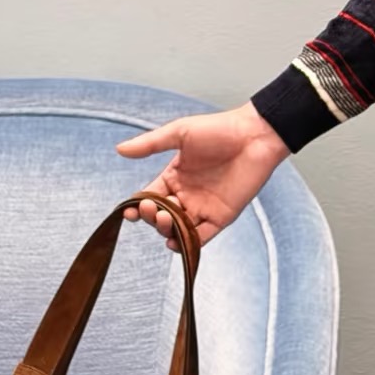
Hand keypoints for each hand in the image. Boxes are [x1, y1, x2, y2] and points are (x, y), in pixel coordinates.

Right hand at [114, 103, 290, 250]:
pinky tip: (175, 241)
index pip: (149, 196)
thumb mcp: (180, 133)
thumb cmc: (219, 130)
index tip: (129, 212)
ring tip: (164, 219)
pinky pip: (201, 237)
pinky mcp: (221, 217)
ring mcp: (203, 207)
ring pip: (178, 229)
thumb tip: (120, 149)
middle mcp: (186, 195)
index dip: (137, 207)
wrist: (254, 136)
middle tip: (151, 209)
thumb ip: (150, 144)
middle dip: (151, 217)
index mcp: (174, 176)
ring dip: (166, 230)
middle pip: (161, 216)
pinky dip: (187, 244)